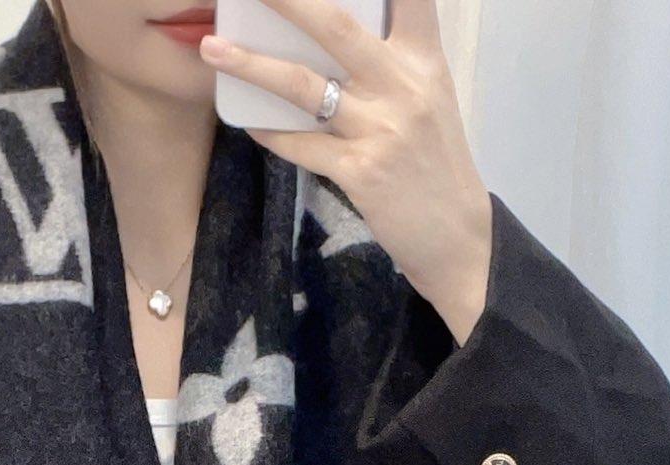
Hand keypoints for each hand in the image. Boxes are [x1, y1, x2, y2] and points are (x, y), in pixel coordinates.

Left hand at [200, 0, 492, 343]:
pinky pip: (301, 145)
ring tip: (213, 48)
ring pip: (304, 85)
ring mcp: (380, 129)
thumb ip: (394, 60)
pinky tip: (248, 122)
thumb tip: (338, 31)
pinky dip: (271, 132)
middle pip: (336, 25)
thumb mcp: (430, 97)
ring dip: (252, 64)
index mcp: (423, 59)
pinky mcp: (360, 173)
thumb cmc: (434, 162)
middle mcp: (403, 85)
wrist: (456, 234)